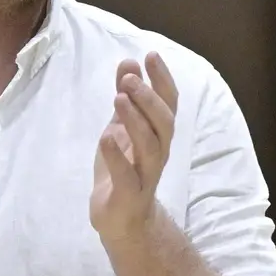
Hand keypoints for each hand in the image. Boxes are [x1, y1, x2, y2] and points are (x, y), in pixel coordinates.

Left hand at [91, 52, 179, 241]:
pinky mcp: (129, 195)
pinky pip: (127, 176)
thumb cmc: (123, 168)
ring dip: (136, 121)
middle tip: (130, 79)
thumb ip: (126, 98)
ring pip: (150, 146)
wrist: (121, 219)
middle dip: (149, 98)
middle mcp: (158, 153)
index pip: (169, 104)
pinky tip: (106, 138)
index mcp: (158, 135)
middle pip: (164, 123)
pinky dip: (117, 156)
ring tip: (119, 99)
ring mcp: (146, 175)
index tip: (151, 55)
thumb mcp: (121, 128)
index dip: (163, 80)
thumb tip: (129, 63)